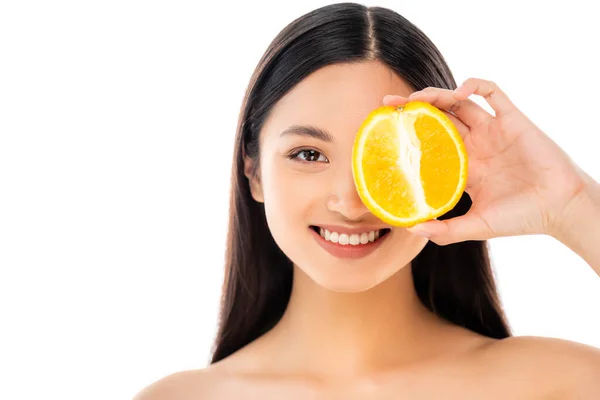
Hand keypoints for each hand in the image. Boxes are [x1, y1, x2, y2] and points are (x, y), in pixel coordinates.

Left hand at [383, 78, 588, 245]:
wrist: (560, 208)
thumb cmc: (520, 218)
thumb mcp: (476, 226)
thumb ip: (445, 231)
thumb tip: (412, 228)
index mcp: (464, 166)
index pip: (429, 144)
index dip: (408, 136)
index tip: (387, 131)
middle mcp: (475, 145)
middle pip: (438, 118)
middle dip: (414, 108)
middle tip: (389, 103)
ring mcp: (492, 130)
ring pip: (459, 102)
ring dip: (437, 95)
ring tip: (416, 97)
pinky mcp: (512, 119)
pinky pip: (492, 93)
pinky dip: (475, 85)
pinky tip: (458, 91)